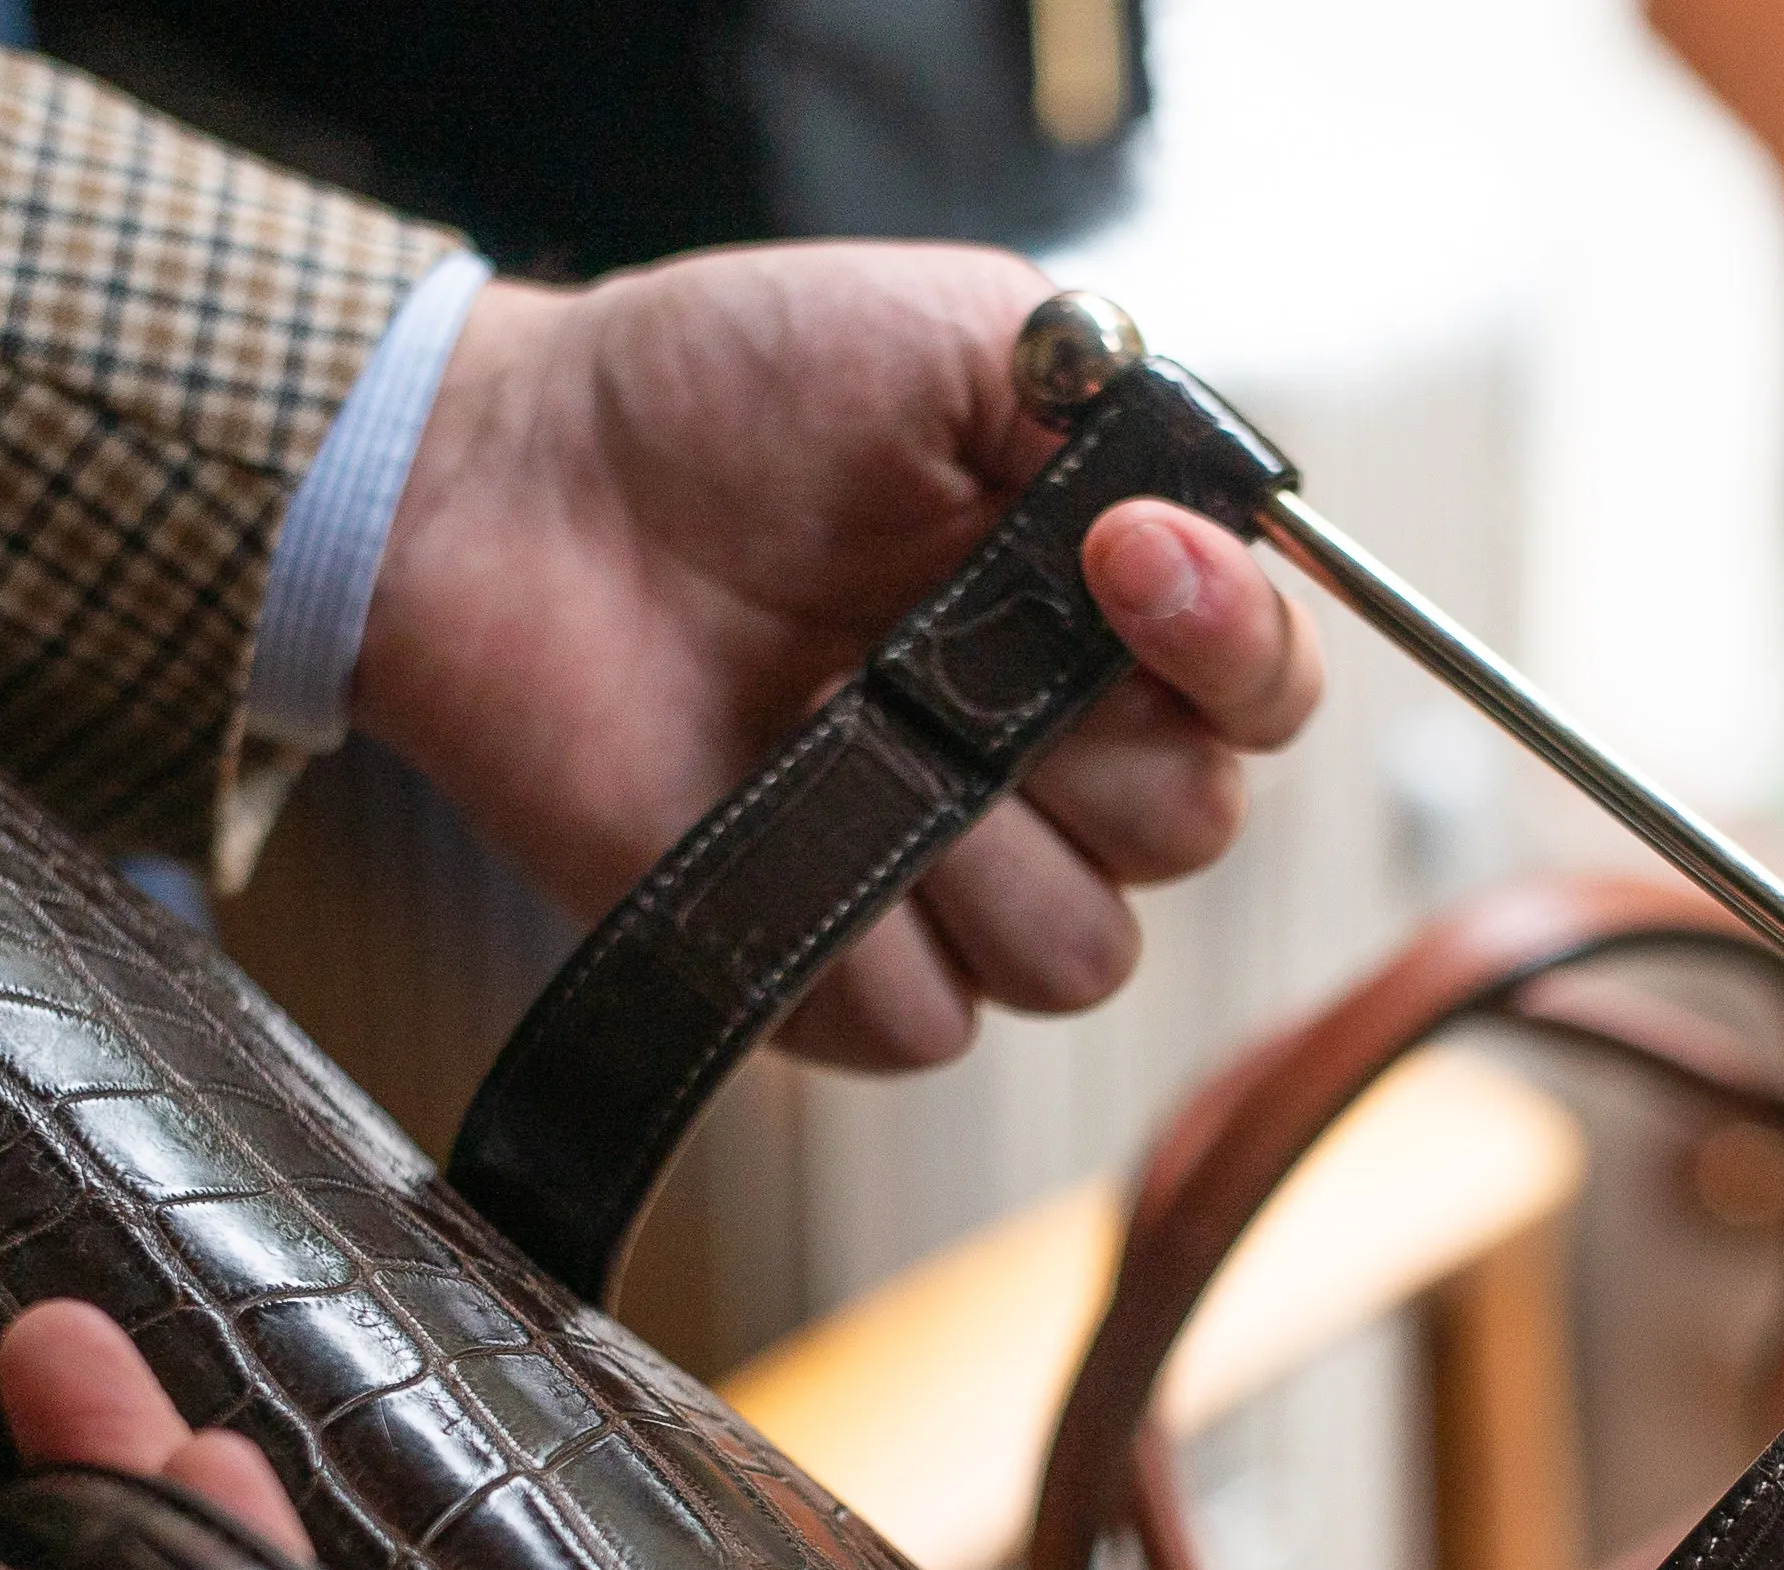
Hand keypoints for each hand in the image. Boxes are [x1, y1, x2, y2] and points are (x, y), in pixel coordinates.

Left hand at [356, 243, 1322, 1067]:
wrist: (519, 500)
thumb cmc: (716, 400)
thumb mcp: (949, 335)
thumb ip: (1104, 404)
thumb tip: (1201, 508)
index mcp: (1100, 618)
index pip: (1264, 692)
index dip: (1233, 647)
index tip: (1126, 559)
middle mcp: (1048, 761)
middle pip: (1191, 837)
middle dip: (1087, 750)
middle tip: (928, 642)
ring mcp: (948, 880)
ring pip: (1080, 958)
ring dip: (971, 846)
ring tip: (833, 720)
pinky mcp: (835, 976)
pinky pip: (928, 1020)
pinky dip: (853, 930)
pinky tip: (771, 809)